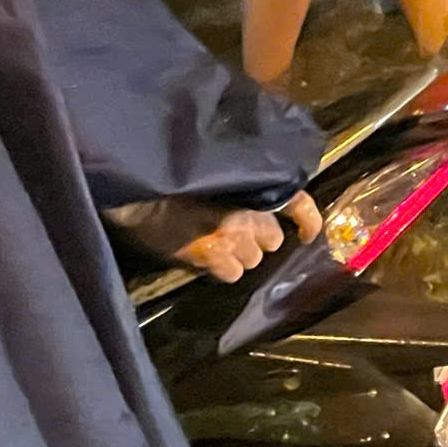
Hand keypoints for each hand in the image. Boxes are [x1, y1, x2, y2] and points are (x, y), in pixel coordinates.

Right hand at [103, 190, 322, 282]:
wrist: (138, 195)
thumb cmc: (173, 179)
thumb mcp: (214, 173)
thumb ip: (243, 184)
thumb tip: (262, 198)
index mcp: (251, 185)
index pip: (296, 203)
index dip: (308, 219)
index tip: (309, 234)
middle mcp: (246, 213)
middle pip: (272, 239)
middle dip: (259, 238)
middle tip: (236, 230)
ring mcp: (229, 237)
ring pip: (252, 259)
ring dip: (241, 254)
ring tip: (219, 243)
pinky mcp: (209, 256)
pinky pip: (232, 273)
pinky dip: (224, 269)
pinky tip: (208, 258)